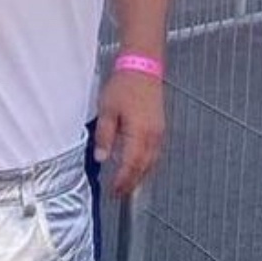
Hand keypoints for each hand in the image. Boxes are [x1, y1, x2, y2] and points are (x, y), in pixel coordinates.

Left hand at [93, 70, 166, 196]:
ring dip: (140, 175)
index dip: (123, 181)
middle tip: (120, 194)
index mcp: (140, 133)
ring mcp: (159, 132)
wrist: (143, 66)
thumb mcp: (107, 110)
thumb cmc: (125, 85)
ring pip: (152, 162)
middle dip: (132, 183)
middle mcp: (153, 136)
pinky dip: (146, 164)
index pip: (131, 165)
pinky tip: (138, 166)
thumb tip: (101, 157)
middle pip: (144, 168)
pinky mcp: (160, 127)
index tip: (114, 191)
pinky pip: (155, 153)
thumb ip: (104, 136)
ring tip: (128, 185)